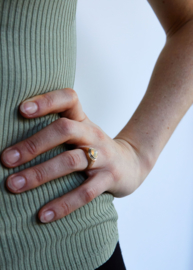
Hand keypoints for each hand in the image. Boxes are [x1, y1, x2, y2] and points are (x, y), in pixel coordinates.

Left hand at [0, 88, 145, 222]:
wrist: (131, 162)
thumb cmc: (94, 146)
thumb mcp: (80, 131)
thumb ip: (56, 130)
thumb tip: (16, 141)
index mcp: (83, 120)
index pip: (68, 99)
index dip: (47, 101)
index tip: (21, 110)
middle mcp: (92, 134)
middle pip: (64, 130)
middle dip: (34, 144)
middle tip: (6, 159)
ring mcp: (102, 156)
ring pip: (71, 161)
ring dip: (40, 174)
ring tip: (14, 185)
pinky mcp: (109, 179)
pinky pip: (85, 192)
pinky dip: (63, 204)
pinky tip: (43, 215)